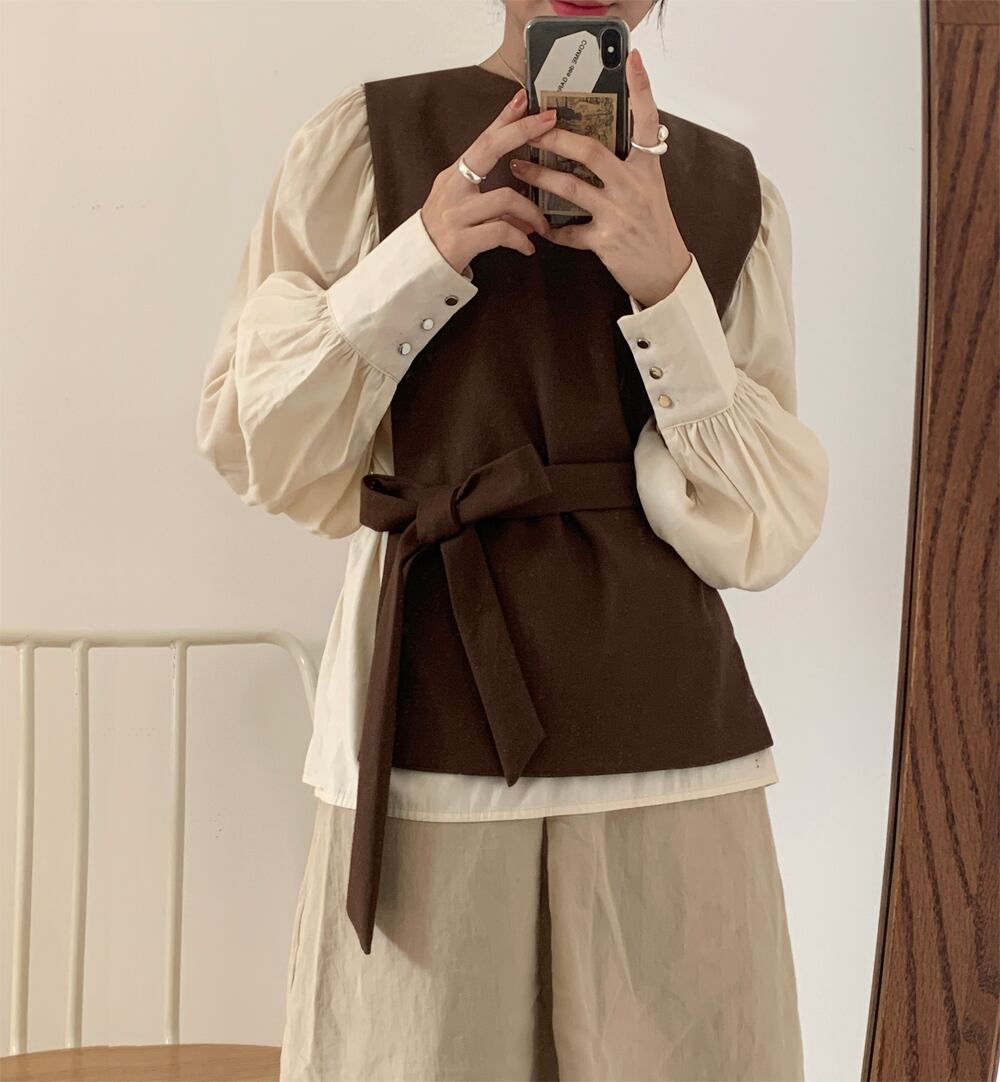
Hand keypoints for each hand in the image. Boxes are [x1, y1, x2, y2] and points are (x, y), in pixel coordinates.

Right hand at [421, 86, 556, 271]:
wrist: (417, 269)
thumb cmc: (444, 237)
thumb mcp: (459, 207)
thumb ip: (486, 195)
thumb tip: (525, 194)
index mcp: (454, 177)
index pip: (482, 140)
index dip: (504, 118)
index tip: (525, 99)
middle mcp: (453, 189)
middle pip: (489, 150)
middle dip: (521, 132)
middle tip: (549, 123)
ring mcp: (456, 214)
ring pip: (505, 198)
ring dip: (531, 212)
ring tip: (541, 227)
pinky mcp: (461, 240)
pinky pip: (502, 232)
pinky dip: (521, 240)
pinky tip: (528, 248)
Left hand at [509, 48, 691, 308]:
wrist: (666, 273)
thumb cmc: (655, 230)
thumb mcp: (651, 191)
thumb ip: (630, 168)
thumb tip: (599, 147)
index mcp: (647, 170)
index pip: (648, 122)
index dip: (642, 90)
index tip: (632, 61)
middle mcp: (633, 188)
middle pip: (591, 151)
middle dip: (555, 139)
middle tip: (531, 129)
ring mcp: (618, 215)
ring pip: (571, 188)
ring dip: (540, 177)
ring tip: (518, 168)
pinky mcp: (605, 242)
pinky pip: (569, 232)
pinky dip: (551, 229)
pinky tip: (538, 225)